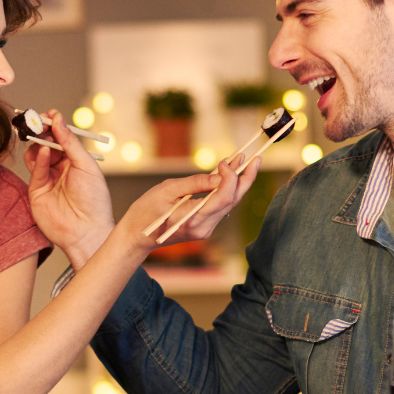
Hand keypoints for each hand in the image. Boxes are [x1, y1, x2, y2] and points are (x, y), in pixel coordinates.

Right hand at [25, 110, 114, 265]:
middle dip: (43, 130)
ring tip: (41, 136)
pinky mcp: (36, 190)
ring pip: (37, 154)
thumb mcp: (86, 166)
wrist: (86, 231)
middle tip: (39, 120)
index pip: (62, 138)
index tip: (50, 114)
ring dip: (39, 142)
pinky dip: (39, 158)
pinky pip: (35, 169)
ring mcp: (48, 178)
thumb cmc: (94, 201)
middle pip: (47, 143)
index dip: (56, 126)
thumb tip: (58, 120)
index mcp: (76, 162)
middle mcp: (61, 168)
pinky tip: (45, 151)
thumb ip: (71, 143)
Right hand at [124, 156, 260, 245]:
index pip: (224, 198)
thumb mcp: (167, 190)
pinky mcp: (204, 227)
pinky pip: (220, 206)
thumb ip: (195, 183)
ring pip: (229, 204)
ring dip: (237, 182)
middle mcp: (204, 228)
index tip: (225, 161)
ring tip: (243, 160)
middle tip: (256, 158)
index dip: (230, 177)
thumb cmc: (147, 210)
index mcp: (194, 220)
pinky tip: (229, 174)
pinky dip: (226, 189)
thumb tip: (221, 176)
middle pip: (233, 202)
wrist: (137, 235)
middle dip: (245, 178)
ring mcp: (205, 229)